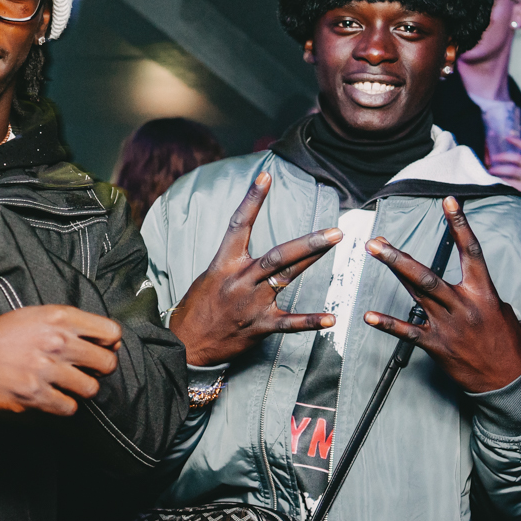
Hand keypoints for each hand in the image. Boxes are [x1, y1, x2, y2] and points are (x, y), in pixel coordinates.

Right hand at [0, 305, 121, 416]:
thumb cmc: (3, 334)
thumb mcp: (37, 315)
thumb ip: (70, 324)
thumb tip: (106, 340)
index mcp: (60, 318)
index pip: (110, 332)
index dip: (110, 344)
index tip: (102, 349)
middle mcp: (57, 342)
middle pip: (106, 363)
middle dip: (100, 369)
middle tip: (87, 371)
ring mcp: (46, 370)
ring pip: (90, 388)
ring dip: (82, 389)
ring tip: (68, 385)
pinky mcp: (35, 394)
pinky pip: (69, 407)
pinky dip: (64, 405)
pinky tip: (53, 397)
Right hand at [169, 171, 339, 366]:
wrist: (186, 344)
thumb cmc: (198, 307)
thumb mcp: (210, 276)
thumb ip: (234, 261)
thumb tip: (249, 244)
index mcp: (224, 264)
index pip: (239, 224)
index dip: (252, 198)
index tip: (266, 175)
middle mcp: (240, 280)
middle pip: (277, 254)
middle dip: (308, 241)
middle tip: (333, 230)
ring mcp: (252, 303)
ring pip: (286, 276)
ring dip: (313, 259)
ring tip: (333, 243)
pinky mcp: (260, 326)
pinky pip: (290, 323)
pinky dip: (312, 321)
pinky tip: (332, 317)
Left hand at [362, 196, 520, 393]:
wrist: (509, 381)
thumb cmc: (507, 344)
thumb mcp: (501, 310)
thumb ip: (480, 292)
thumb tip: (465, 281)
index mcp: (484, 292)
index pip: (472, 250)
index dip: (460, 223)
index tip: (449, 200)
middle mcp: (464, 305)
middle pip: (427, 274)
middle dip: (400, 255)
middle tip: (377, 240)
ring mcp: (449, 326)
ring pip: (416, 293)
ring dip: (393, 271)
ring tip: (374, 254)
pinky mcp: (438, 346)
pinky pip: (408, 333)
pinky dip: (387, 324)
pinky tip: (369, 316)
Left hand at [487, 136, 520, 212]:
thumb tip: (497, 156)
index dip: (517, 141)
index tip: (506, 137)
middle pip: (517, 158)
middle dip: (503, 156)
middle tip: (492, 157)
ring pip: (512, 170)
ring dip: (498, 169)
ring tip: (490, 170)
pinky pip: (509, 183)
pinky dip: (499, 181)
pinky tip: (493, 181)